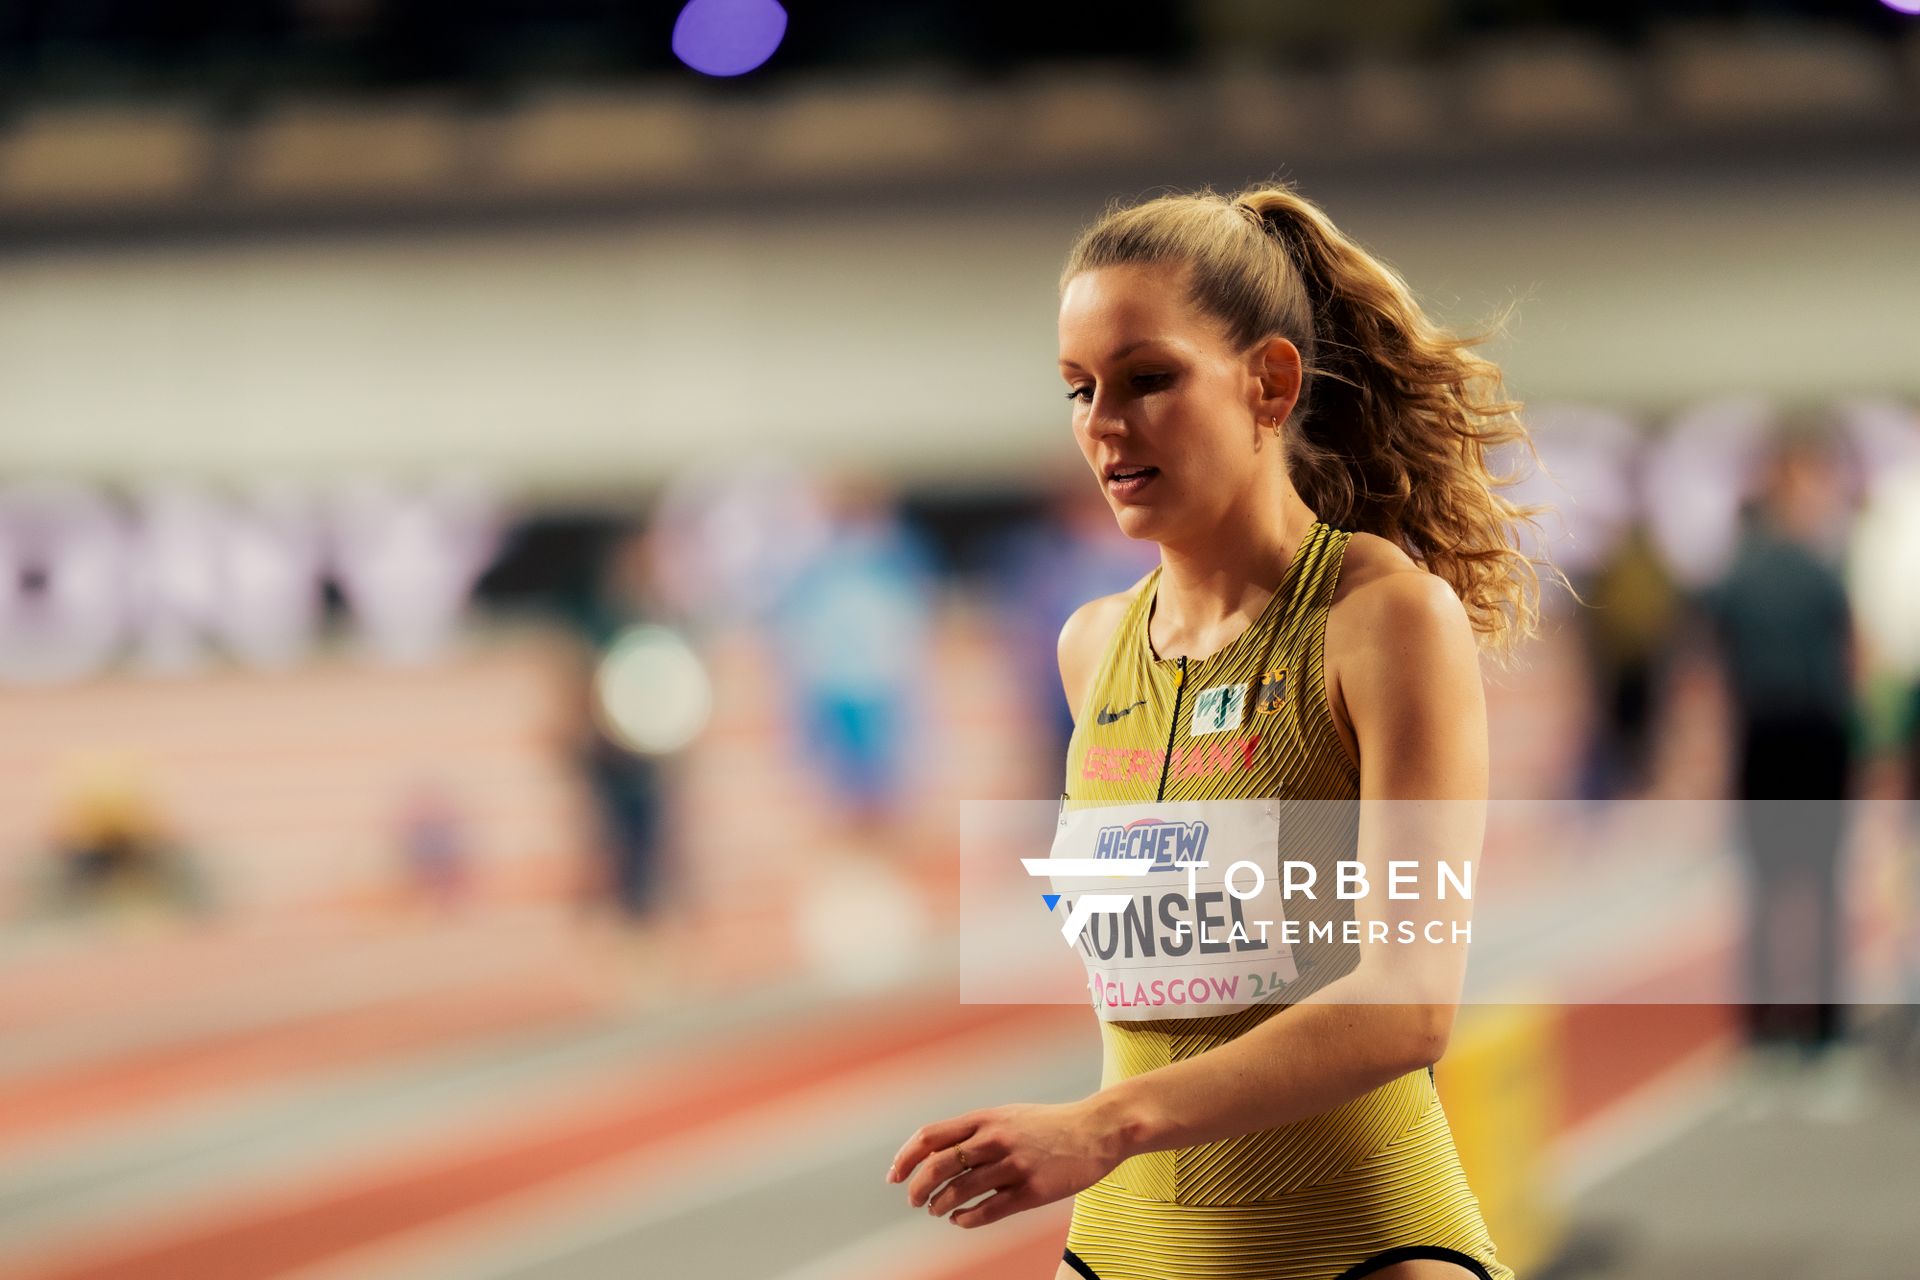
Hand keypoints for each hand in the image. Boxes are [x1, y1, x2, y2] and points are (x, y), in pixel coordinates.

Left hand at [884, 1099, 1123, 1227]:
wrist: (1097, 1130)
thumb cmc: (1049, 1125)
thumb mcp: (1008, 1116)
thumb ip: (975, 1131)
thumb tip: (936, 1153)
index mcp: (986, 1118)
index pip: (930, 1136)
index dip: (906, 1157)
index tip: (894, 1175)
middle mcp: (996, 1139)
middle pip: (939, 1166)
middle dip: (918, 1187)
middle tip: (914, 1200)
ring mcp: (1015, 1165)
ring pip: (961, 1191)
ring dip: (940, 1205)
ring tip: (936, 1210)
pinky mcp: (1033, 1190)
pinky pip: (989, 1210)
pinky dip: (966, 1219)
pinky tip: (959, 1220)